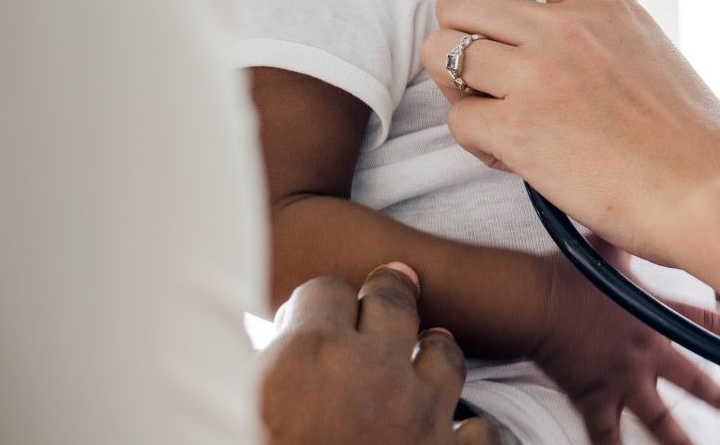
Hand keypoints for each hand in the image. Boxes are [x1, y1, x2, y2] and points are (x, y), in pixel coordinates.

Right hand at [261, 263, 502, 444]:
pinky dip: (467, 430)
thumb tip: (265, 360)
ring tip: (428, 351)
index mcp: (309, 355)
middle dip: (386, 296)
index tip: (314, 314)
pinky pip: (479, 429)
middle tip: (386, 289)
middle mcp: (373, 372)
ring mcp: (421, 415)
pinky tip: (456, 432)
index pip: (324, 290)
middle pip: (392, 302)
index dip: (318, 303)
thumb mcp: (240, 409)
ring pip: (444, 353)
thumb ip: (261, 379)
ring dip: (432, 352)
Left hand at [423, 0, 719, 267]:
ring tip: (497, 113)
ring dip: (459, 87)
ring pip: (441, 52)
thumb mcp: (648, 46)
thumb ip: (596, 25)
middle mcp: (565, 29)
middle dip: (458, 32)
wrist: (712, 192)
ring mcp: (538, 77)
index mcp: (604, 1)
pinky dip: (478, 142)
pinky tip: (516, 156)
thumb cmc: (691, 137)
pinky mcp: (520, 132)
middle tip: (490, 67)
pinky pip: (459, 120)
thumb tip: (548, 26)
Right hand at [531, 245, 719, 444]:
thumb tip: (639, 206)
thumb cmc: (569, 273)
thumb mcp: (609, 247)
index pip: (704, 322)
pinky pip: (605, 435)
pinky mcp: (594, 398)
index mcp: (652, 316)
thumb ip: (631, 239)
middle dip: (711, 394)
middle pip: (689, 378)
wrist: (540, 302)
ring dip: (678, 438)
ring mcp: (622, 379)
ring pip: (658, 418)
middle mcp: (646, 352)